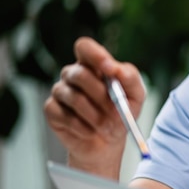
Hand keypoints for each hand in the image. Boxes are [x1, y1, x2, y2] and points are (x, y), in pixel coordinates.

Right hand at [43, 37, 144, 176]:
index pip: (85, 47)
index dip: (95, 55)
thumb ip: (130, 78)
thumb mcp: (136, 95)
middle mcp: (73, 74)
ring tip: (106, 126)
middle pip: (79, 74)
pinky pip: (64, 116)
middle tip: (115, 110)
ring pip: (73, 97)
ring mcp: (60, 91)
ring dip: (95, 115)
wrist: (109, 142)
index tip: (109, 69)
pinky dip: (83, 127)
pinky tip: (91, 131)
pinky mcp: (51, 110)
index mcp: (94, 65)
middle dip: (101, 95)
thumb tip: (116, 69)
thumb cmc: (122, 113)